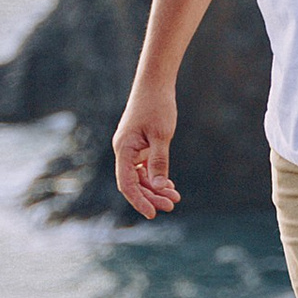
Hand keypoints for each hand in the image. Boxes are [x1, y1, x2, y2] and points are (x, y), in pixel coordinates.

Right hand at [113, 82, 181, 218]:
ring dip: (155, 188)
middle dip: (152, 196)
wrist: (155, 83)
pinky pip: (144, 167)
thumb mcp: (161, 136)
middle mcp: (124, 151)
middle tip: (172, 205)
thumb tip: (157, 187)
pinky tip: (168, 184)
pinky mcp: (139, 145)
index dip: (139, 201)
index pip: (127, 183)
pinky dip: (155, 177)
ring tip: (174, 197)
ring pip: (140, 176)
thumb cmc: (157, 106)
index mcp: (124, 149)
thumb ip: (159, 162)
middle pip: (134, 183)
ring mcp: (131, 149)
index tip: (153, 214)